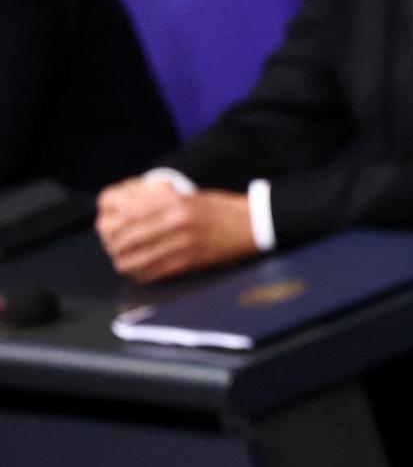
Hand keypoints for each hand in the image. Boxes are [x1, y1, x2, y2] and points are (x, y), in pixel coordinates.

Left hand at [96, 179, 256, 282]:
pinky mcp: (187, 263)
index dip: (107, 212)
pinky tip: (137, 266)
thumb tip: (122, 207)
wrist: (252, 224)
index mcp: (173, 200)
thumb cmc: (220, 208)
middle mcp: (174, 221)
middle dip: (109, 237)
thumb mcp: (187, 194)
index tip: (106, 215)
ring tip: (121, 254)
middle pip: (122, 234)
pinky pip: (149, 273)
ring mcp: (180, 244)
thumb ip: (156, 200)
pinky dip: (137, 272)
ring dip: (120, 257)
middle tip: (109, 238)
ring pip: (131, 258)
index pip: (124, 208)